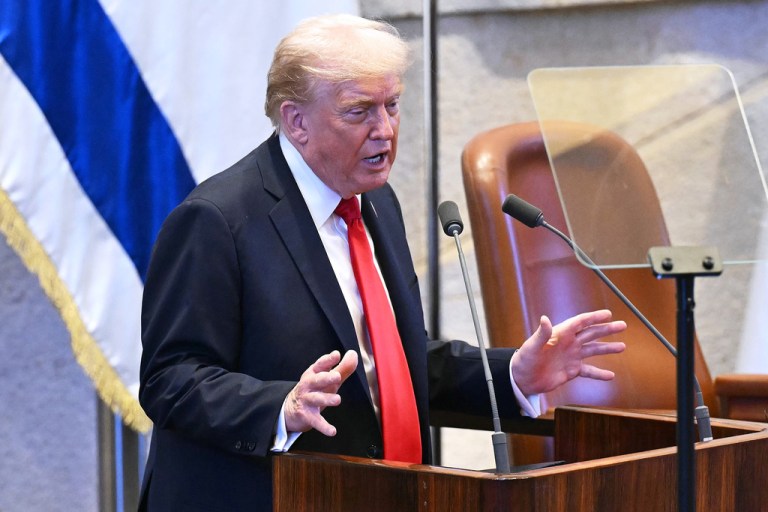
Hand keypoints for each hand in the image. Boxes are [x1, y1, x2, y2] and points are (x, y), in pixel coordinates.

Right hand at [284, 350, 357, 436]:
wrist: (290, 408)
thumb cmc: (314, 389)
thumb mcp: (327, 378)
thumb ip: (342, 367)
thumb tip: (353, 354)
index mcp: (313, 374)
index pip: (320, 365)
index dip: (327, 360)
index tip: (336, 355)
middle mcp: (308, 386)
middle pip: (316, 380)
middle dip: (326, 378)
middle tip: (337, 376)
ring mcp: (307, 400)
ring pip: (316, 399)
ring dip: (326, 399)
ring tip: (337, 400)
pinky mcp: (307, 416)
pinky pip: (316, 421)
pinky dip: (324, 427)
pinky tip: (332, 431)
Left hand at [511, 309, 625, 395]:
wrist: (522, 379)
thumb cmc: (524, 360)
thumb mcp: (532, 346)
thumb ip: (541, 334)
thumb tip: (544, 319)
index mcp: (560, 334)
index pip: (580, 322)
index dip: (594, 317)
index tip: (608, 314)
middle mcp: (568, 344)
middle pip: (591, 334)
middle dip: (606, 329)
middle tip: (622, 325)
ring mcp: (571, 357)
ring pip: (593, 350)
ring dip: (607, 348)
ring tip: (622, 346)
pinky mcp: (572, 371)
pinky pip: (589, 371)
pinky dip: (599, 373)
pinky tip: (610, 375)